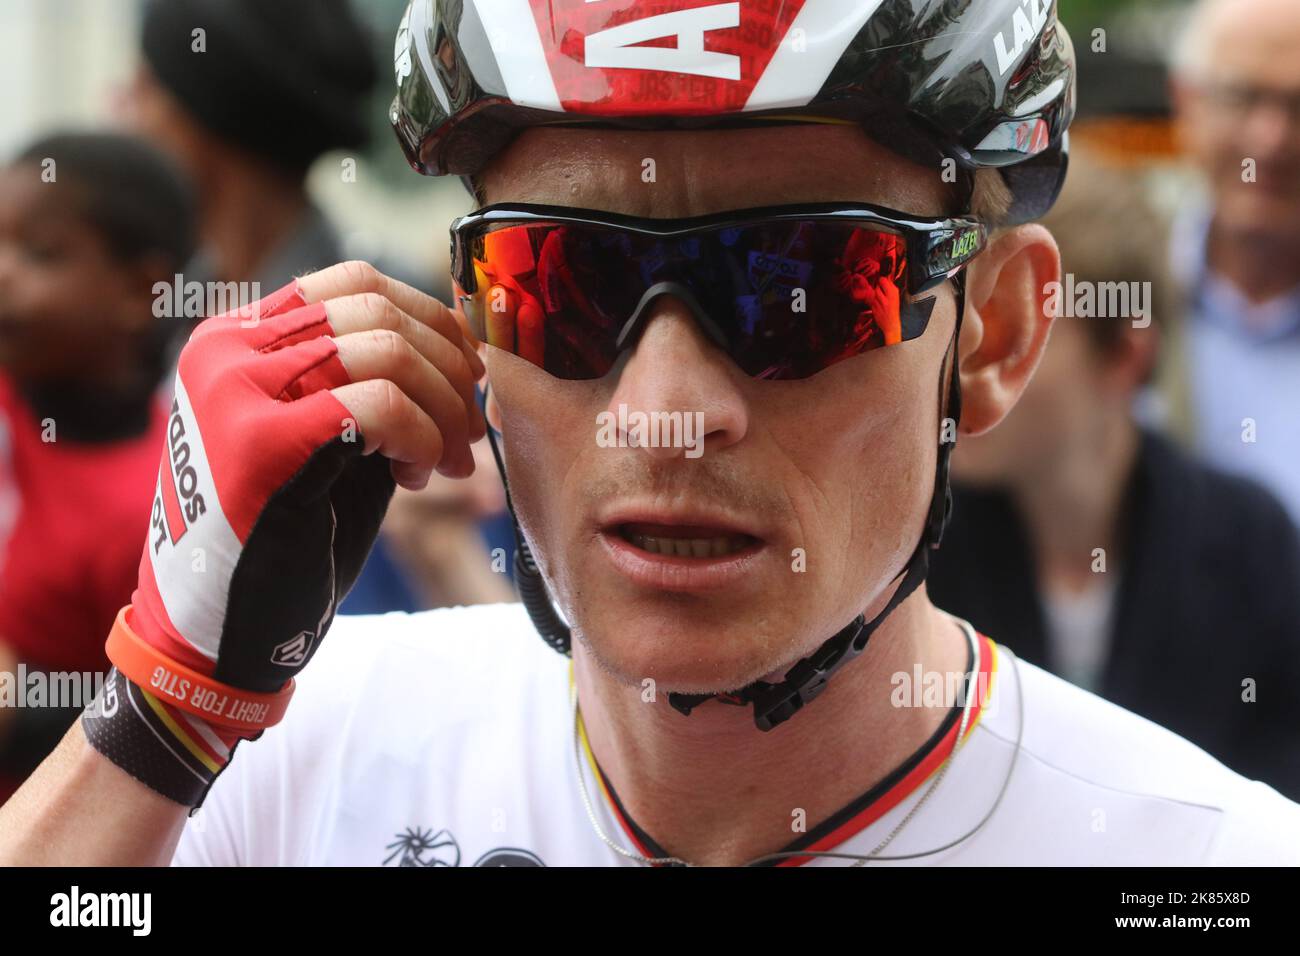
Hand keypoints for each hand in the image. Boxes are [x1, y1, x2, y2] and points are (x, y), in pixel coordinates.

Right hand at [82, 262, 486, 804]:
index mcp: (237, 339)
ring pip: (384, 351)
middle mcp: (226, 351)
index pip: (355, 285)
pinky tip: (420, 474)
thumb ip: (368, 386)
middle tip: (470, 431)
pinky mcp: (259, 443)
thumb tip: (458, 351)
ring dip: (442, 407)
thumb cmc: (282, 537)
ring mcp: (235, 391)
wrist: (219, 632)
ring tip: (448, 460)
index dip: (431, 321)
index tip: (466, 374)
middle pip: (378, 311)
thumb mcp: (327, 439)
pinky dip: (422, 436)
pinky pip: (378, 405)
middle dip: (448, 370)